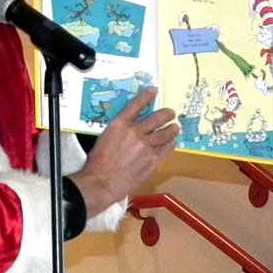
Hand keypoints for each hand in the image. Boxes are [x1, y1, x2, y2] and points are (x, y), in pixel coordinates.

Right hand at [68, 87, 178, 217]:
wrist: (101, 182)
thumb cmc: (97, 163)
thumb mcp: (104, 139)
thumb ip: (119, 133)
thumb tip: (129, 131)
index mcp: (119, 125)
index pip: (136, 105)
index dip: (147, 96)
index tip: (154, 90)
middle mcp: (135, 132)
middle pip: (158, 117)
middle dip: (167, 114)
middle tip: (170, 114)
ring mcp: (146, 146)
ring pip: (167, 133)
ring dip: (172, 129)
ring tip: (175, 128)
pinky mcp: (153, 160)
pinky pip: (167, 149)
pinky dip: (170, 144)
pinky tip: (172, 143)